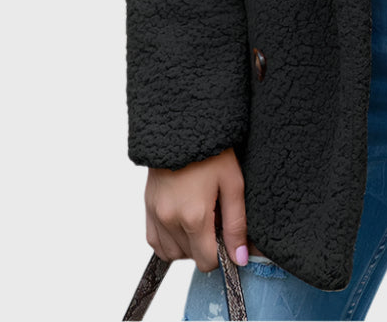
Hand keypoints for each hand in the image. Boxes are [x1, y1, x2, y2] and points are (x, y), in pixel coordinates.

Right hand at [145, 146, 262, 271]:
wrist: (183, 126)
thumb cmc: (212, 151)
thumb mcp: (233, 184)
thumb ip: (236, 225)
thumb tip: (240, 258)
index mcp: (194, 216)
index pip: (207, 260)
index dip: (222, 251)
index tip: (227, 231)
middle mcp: (170, 220)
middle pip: (190, 257)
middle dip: (206, 244)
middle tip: (215, 215)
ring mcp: (155, 214)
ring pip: (172, 253)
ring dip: (187, 244)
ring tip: (200, 216)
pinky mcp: (147, 207)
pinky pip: (155, 241)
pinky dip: (170, 239)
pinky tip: (183, 219)